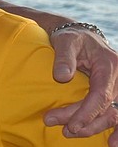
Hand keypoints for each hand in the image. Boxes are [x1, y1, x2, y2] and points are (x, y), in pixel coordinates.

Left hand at [43, 27, 117, 143]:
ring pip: (112, 115)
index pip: (101, 94)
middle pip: (105, 108)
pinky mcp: (113, 94)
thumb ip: (64, 58)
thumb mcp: (65, 41)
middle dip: (84, 121)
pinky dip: (114, 129)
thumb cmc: (72, 38)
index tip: (71, 125)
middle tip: (62, 129)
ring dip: (94, 128)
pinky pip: (116, 114)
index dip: (87, 112)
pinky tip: (111, 143)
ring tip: (70, 133)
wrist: (81, 36)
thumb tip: (61, 77)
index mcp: (108, 65)